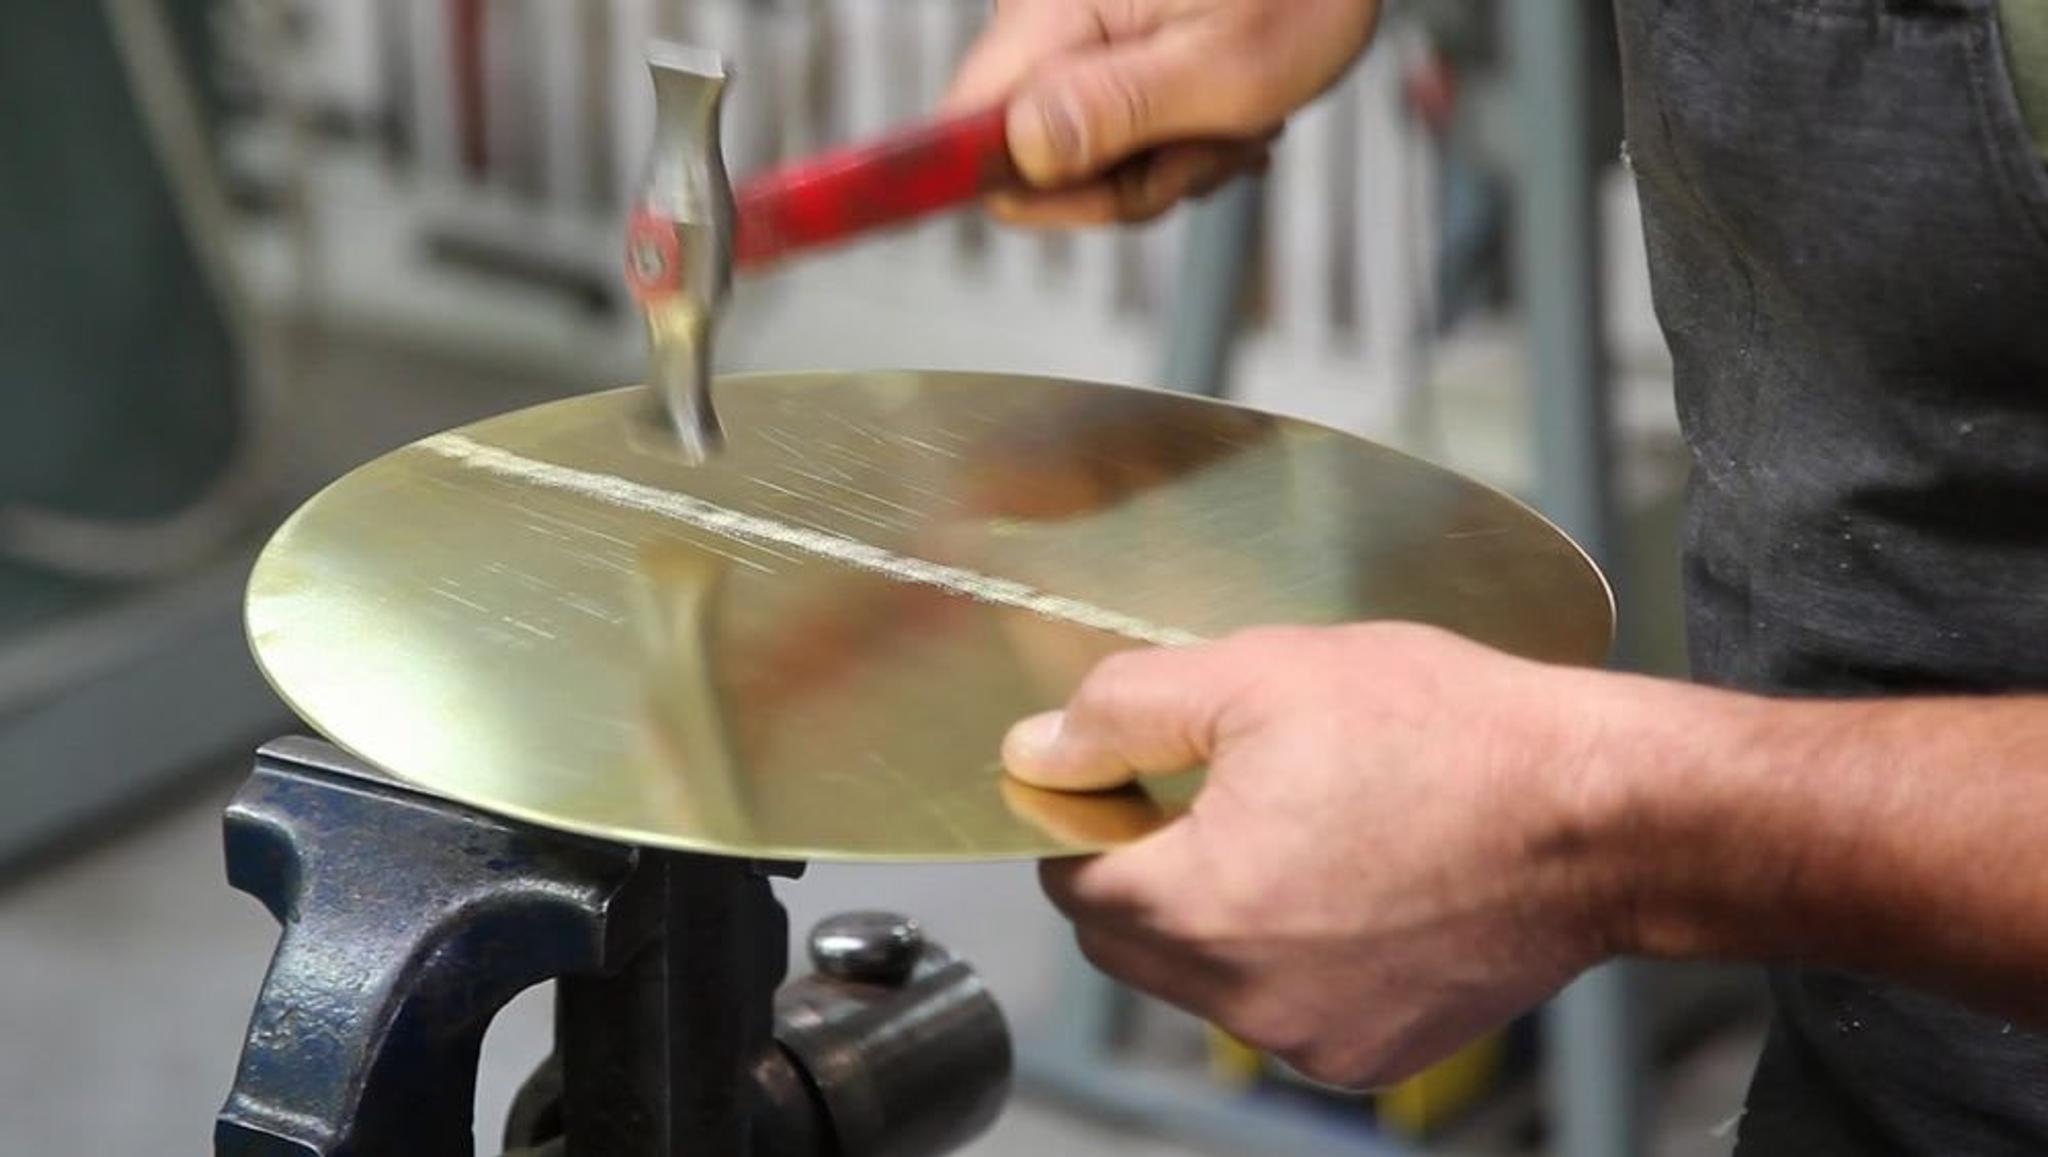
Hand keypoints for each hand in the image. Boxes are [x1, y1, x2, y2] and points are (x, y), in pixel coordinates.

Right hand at [943, 0, 1381, 224]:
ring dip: (1166, 167)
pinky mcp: (1092, 67)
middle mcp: (1041, 23)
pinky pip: (1106, 150)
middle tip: (1210, 139)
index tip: (1105, 186)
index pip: (965, 126)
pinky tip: (1215, 115)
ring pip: (1077, 169)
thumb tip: (1023, 149)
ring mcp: (1067, 47)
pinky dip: (1170, 150)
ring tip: (1228, 120)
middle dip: (1128, 180)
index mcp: (1054, 9)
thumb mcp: (1227, 69)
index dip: (1026, 182)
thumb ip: (1120, 110)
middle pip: (1030, 167)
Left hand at [1001, 623, 1633, 1086]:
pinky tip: (1353, 886)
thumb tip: (1039, 752)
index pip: (1070, 878)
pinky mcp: (1373, 1056)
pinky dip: (1293, 956)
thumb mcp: (1259, 673)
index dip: (1090, 815)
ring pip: (1204, 979)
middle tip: (1220, 791)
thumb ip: (1123, 711)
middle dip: (1146, 866)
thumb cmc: (1450, 737)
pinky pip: (1285, 1008)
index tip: (1131, 776)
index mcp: (1197, 904)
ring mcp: (1311, 1038)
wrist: (1599, 816)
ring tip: (1305, 829)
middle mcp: (1243, 998)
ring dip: (1221, 914)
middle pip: (1127, 938)